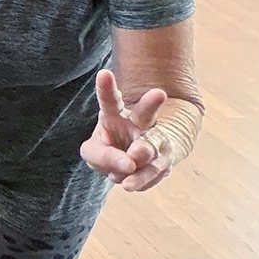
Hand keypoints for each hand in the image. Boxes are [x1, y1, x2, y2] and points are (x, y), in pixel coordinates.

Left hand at [81, 68, 176, 192]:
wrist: (137, 157)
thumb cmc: (108, 149)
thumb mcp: (93, 152)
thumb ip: (102, 156)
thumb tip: (129, 167)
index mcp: (115, 113)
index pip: (110, 99)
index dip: (106, 87)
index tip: (103, 73)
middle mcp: (139, 122)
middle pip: (145, 113)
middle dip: (150, 105)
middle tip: (154, 100)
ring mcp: (156, 140)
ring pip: (154, 144)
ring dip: (143, 154)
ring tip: (130, 165)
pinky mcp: (165, 160)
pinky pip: (156, 170)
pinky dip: (142, 179)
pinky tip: (129, 184)